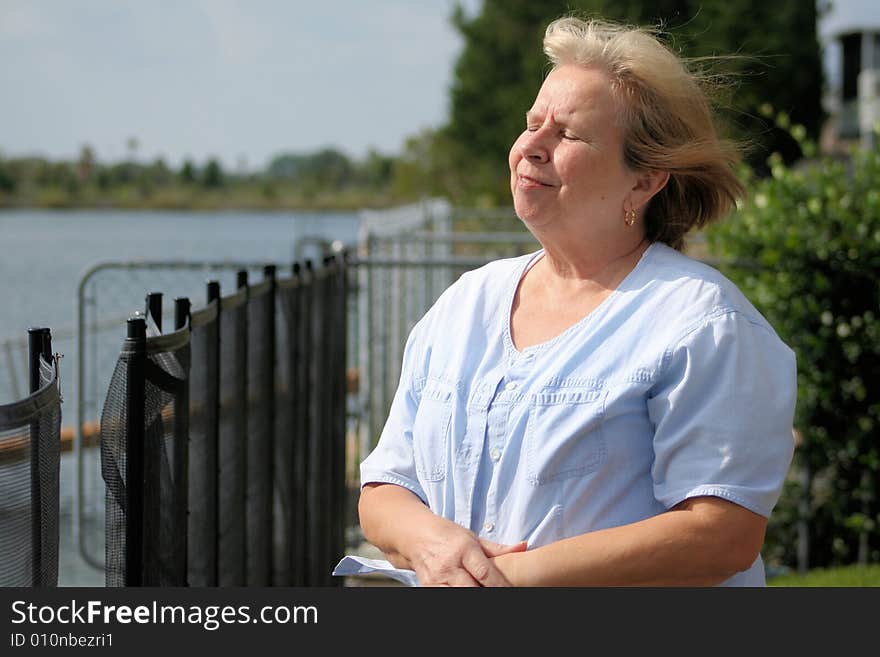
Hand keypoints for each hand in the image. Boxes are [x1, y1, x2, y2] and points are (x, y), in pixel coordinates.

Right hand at [404, 517, 526, 586]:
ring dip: (472, 593)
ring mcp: (437, 579)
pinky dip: (458, 596)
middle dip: (487, 593)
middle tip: (501, 593)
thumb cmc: (448, 535)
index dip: (500, 586)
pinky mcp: (428, 587)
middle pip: (472, 589)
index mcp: (463, 548)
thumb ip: (498, 548)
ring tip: (482, 590)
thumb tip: (524, 546)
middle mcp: (449, 565)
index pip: (485, 573)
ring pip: (459, 596)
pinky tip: (466, 590)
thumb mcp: (473, 537)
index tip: (513, 590)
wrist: (415, 536)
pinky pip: (446, 597)